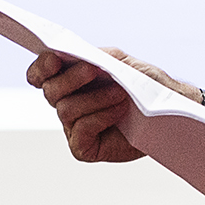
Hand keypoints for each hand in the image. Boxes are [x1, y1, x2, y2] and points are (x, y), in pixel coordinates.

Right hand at [26, 48, 192, 162]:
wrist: (164, 111)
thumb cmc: (143, 85)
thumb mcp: (121, 62)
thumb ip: (98, 57)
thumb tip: (81, 58)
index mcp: (70, 80)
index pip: (40, 75)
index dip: (41, 68)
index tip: (54, 59)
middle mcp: (67, 103)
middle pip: (51, 90)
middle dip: (71, 78)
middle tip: (95, 70)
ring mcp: (73, 127)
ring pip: (67, 109)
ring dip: (95, 97)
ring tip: (121, 94)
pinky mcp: (83, 147)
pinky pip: (81, 130)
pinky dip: (100, 117)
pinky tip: (119, 111)